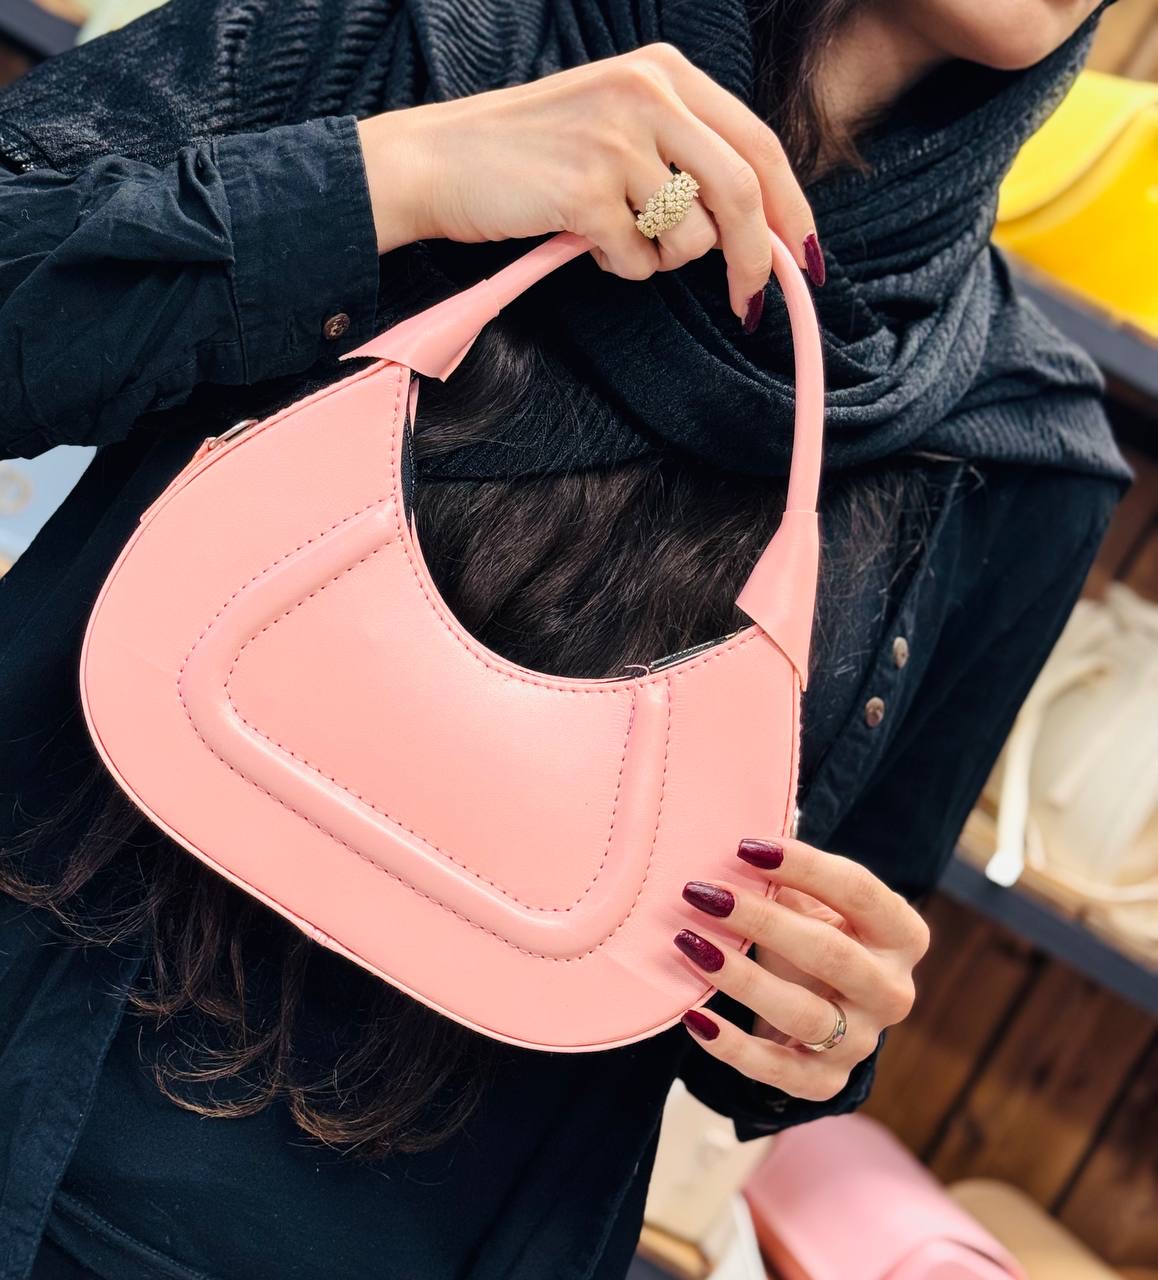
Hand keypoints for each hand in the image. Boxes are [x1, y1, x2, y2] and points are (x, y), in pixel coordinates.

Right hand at [355, 42, 821, 324]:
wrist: (439, 161)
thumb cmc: (531, 153)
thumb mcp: (617, 122)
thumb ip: (684, 153)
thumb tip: (758, 226)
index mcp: (665, 71)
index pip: (758, 142)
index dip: (791, 208)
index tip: (806, 258)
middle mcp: (648, 93)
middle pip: (742, 191)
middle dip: (755, 259)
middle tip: (751, 302)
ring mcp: (616, 140)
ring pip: (689, 235)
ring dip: (661, 259)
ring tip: (615, 236)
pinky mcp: (586, 190)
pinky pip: (637, 261)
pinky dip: (619, 267)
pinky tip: (582, 240)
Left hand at [674, 837, 929, 1101]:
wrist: (826, 1008)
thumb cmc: (815, 934)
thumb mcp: (815, 902)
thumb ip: (788, 874)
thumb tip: (739, 845)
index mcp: (901, 935)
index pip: (859, 892)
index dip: (804, 866)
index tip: (744, 847)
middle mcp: (892, 991)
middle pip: (829, 954)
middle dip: (760, 920)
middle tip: (702, 893)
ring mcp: (861, 1042)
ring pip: (803, 1014)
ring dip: (741, 978)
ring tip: (689, 943)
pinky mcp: (825, 1081)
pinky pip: (777, 1069)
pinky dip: (731, 1047)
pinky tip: (693, 1017)